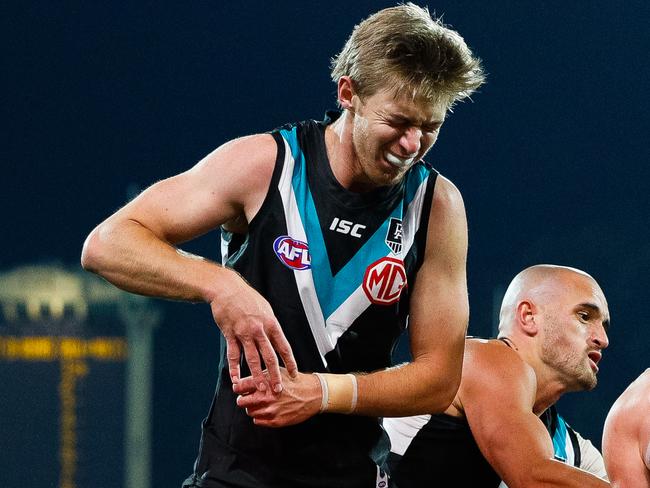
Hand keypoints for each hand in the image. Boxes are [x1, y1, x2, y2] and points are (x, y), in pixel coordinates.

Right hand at [210, 271, 297, 392]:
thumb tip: (277, 339)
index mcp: (271, 323)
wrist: (227, 289)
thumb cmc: (247, 298)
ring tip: (260, 388)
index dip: (290, 361)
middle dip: (275, 374)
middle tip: (278, 389)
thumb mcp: (265, 309)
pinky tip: (236, 379)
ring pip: (252, 358)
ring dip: (257, 375)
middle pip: (269, 356)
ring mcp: (244, 333)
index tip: (294, 373)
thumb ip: (270, 326)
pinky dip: (234, 368)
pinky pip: (233, 354)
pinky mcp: (230, 334)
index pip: (283, 346)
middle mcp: (259, 330)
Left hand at [234, 368, 321, 426]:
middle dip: (243, 398)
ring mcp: (270, 411)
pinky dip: (259, 416)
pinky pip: (257, 421)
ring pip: (249, 412)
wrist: (312, 394)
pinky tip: (267, 410)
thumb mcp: (277, 372)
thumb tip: (244, 380)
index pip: (240, 387)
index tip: (238, 388)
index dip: (237, 387)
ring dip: (252, 407)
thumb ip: (260, 376)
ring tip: (261, 403)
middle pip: (241, 402)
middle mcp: (266, 397)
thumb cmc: (294, 382)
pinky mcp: (275, 421)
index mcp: (265, 383)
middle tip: (247, 397)